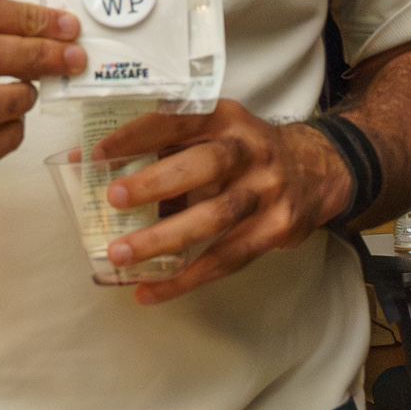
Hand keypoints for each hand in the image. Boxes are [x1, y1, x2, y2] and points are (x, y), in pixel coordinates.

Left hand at [100, 102, 353, 305]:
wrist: (318, 169)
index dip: (138, 136)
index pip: (179, 120)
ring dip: (165, 238)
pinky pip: (227, 258)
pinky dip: (187, 278)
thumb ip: (166, 146)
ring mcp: (267, 190)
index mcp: (226, 118)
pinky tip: (151, 290)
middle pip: (205, 165)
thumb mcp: (217, 132)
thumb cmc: (246, 153)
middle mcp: (250, 150)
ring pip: (215, 217)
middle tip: (113, 198)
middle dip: (157, 182)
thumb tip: (92, 164)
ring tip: (122, 255)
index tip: (97, 154)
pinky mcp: (276, 228)